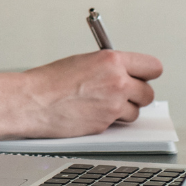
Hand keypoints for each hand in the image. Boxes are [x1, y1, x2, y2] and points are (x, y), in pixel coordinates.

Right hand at [0, 50, 161, 146]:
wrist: (32, 101)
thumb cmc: (50, 81)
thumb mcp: (84, 61)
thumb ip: (108, 66)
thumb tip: (124, 73)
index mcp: (112, 60)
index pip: (152, 67)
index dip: (147, 73)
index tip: (143, 76)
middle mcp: (117, 82)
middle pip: (148, 92)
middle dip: (137, 94)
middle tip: (123, 93)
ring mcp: (113, 105)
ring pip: (135, 111)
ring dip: (123, 110)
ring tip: (102, 104)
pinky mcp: (105, 124)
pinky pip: (118, 124)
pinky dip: (109, 121)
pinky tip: (92, 113)